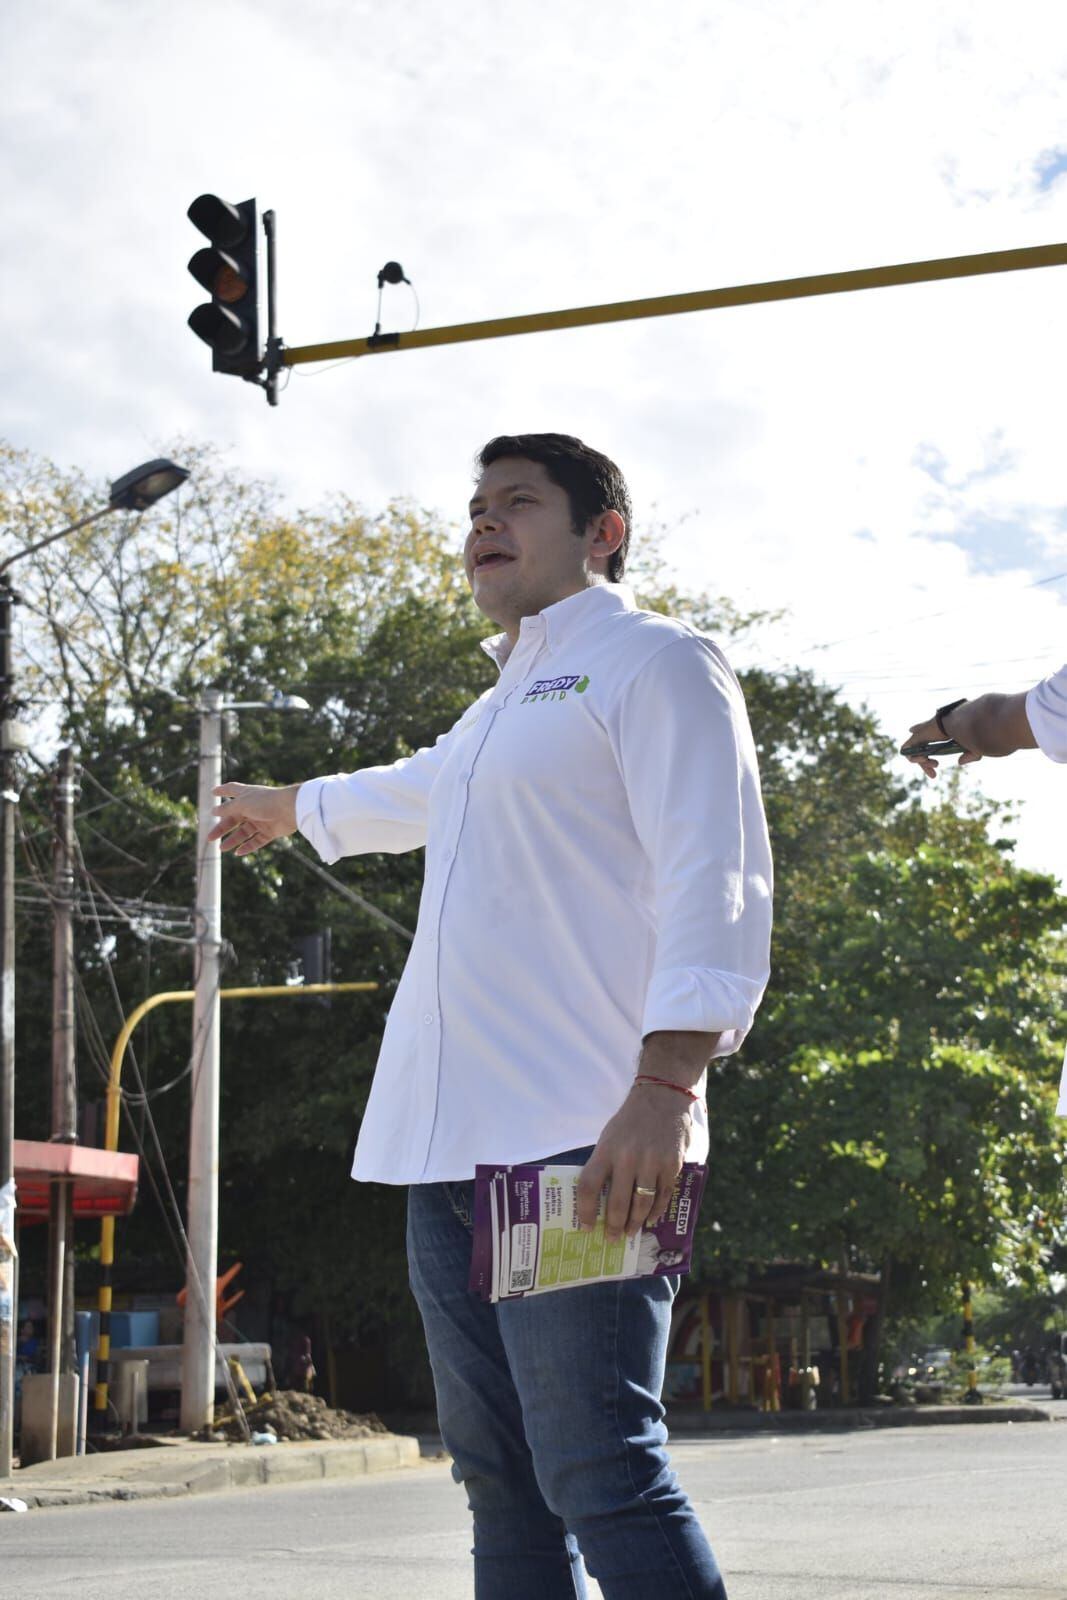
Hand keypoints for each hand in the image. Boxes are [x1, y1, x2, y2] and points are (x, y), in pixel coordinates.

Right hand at [208, 782, 301, 855]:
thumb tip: (214, 811)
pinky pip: (257, 841)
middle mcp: (253, 807)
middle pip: (234, 818)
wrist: (291, 809)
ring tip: (222, 849)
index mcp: (247, 795)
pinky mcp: (271, 831)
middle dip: (222, 828)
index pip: (232, 790)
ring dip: (233, 840)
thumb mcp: (242, 804)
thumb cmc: (265, 801)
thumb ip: (227, 809)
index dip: (222, 790)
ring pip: (244, 832)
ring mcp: (262, 819)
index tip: (213, 792)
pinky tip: (238, 853)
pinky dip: (248, 847)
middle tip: (210, 838)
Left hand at [576, 1084, 692, 1243]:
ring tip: (631, 1233)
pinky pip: (663, 1195)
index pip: (589, 1186)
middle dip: (614, 1226)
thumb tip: (597, 1200)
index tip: (585, 1228)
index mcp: (606, 1150)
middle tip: (612, 1239)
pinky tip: (650, 1219)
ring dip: (636, 1223)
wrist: (663, 1098)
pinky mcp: (672, 1164)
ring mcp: (652, 1162)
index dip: (585, 1211)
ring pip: (642, 1204)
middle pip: (618, 1202)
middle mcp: (628, 1158)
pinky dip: (656, 1211)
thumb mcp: (609, 1138)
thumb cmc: (631, 1121)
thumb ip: (604, 1164)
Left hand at [901, 715, 980, 779]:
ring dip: (922, 763)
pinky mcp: (915, 736)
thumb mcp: (974, 748)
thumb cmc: (970, 734)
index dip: (926, 753)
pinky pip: (906, 749)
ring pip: (914, 753)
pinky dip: (913, 757)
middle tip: (934, 775)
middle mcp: (929, 734)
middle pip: (921, 751)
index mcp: (941, 735)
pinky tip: (924, 758)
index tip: (931, 762)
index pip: (929, 742)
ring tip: (934, 763)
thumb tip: (959, 762)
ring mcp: (921, 734)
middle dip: (925, 765)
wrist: (960, 725)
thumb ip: (970, 755)